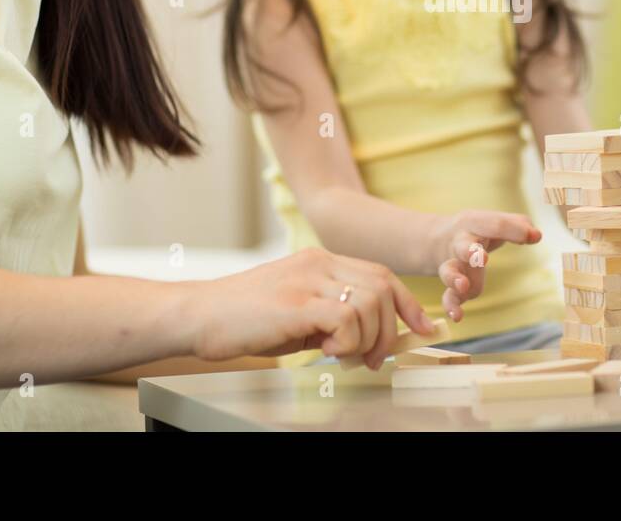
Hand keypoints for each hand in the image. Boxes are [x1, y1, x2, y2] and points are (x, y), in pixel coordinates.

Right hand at [186, 247, 432, 369]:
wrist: (197, 315)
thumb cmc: (244, 319)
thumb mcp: (297, 313)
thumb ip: (332, 318)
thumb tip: (369, 342)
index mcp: (321, 261)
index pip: (381, 274)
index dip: (408, 304)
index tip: (423, 329)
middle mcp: (319, 263)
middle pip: (383, 287)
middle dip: (390, 329)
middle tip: (372, 359)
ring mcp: (307, 280)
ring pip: (369, 302)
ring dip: (367, 338)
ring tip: (342, 356)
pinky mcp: (295, 304)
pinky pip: (345, 318)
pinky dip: (347, 342)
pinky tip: (325, 352)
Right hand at [430, 210, 541, 322]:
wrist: (438, 238)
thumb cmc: (479, 230)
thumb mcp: (494, 222)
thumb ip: (518, 224)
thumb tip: (536, 235)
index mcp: (475, 223)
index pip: (495, 225)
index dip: (515, 230)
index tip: (534, 237)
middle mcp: (460, 243)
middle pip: (463, 245)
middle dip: (470, 251)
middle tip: (482, 258)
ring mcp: (454, 265)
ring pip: (449, 270)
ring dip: (455, 279)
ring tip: (463, 286)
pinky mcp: (453, 286)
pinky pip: (448, 296)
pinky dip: (451, 306)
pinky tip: (458, 316)